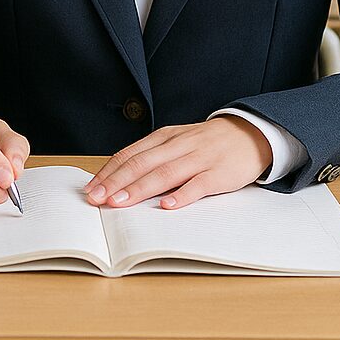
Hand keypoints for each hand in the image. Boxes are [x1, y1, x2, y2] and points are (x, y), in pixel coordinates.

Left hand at [83, 117, 272, 209]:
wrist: (249, 134)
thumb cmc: (205, 143)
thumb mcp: (175, 142)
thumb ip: (151, 157)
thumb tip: (118, 179)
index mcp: (163, 138)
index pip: (129, 155)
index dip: (108, 172)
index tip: (90, 189)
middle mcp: (177, 146)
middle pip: (141, 163)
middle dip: (115, 182)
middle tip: (96, 199)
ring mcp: (198, 158)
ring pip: (164, 173)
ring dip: (139, 188)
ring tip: (120, 202)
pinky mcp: (219, 173)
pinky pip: (198, 184)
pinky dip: (181, 195)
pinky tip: (166, 205)